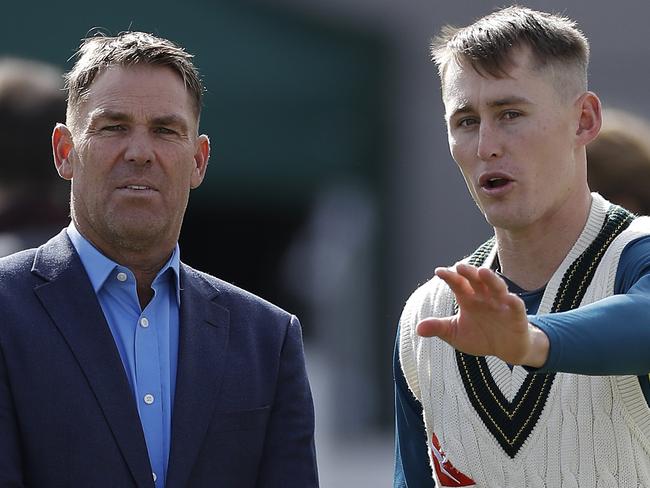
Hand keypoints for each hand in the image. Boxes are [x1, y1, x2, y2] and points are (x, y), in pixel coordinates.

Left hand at [416, 263, 548, 366]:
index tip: (439, 271)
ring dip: (491, 279)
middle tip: (460, 266)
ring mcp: (501, 304)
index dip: (450, 277)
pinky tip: (509, 298)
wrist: (505, 350)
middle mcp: (485, 297)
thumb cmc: (480, 337)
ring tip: (483, 272)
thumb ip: (439, 328)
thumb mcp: (455, 334)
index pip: (458, 284)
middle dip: (469, 273)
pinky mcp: (517, 316)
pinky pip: (515, 306)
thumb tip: (417, 328)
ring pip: (497, 287)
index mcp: (468, 299)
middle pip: (477, 280)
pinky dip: (513, 302)